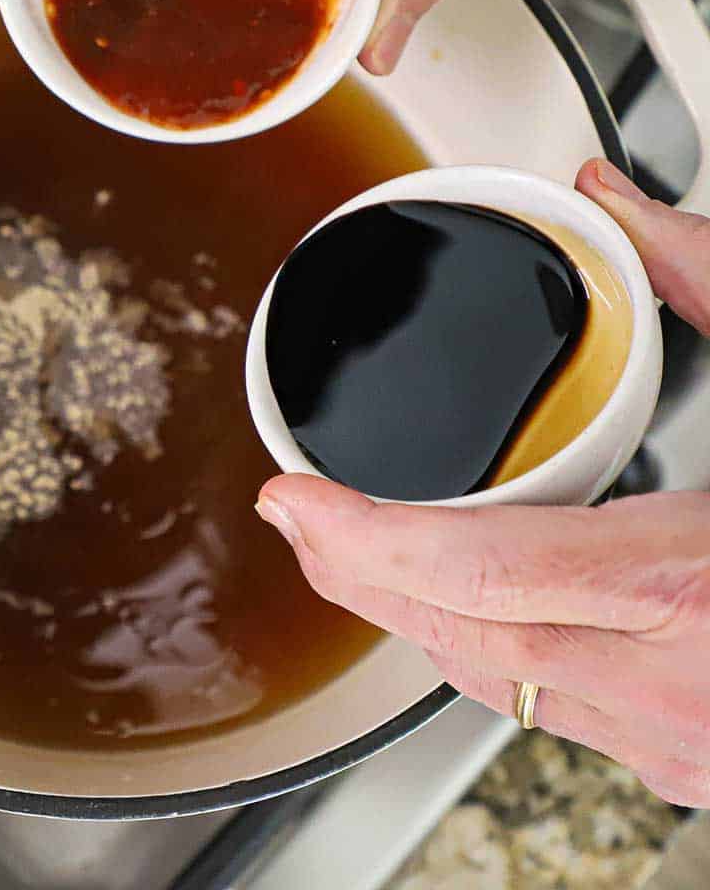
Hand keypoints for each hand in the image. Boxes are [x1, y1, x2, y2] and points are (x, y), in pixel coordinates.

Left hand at [256, 158, 709, 806]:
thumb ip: (705, 280)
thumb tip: (618, 197)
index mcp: (697, 588)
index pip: (471, 570)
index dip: (358, 539)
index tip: (289, 501)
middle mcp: (684, 685)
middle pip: (458, 635)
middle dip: (358, 578)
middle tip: (299, 522)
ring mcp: (691, 742)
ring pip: (496, 682)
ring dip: (413, 614)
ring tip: (355, 553)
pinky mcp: (703, 760)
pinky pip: (556, 708)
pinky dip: (491, 650)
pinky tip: (470, 607)